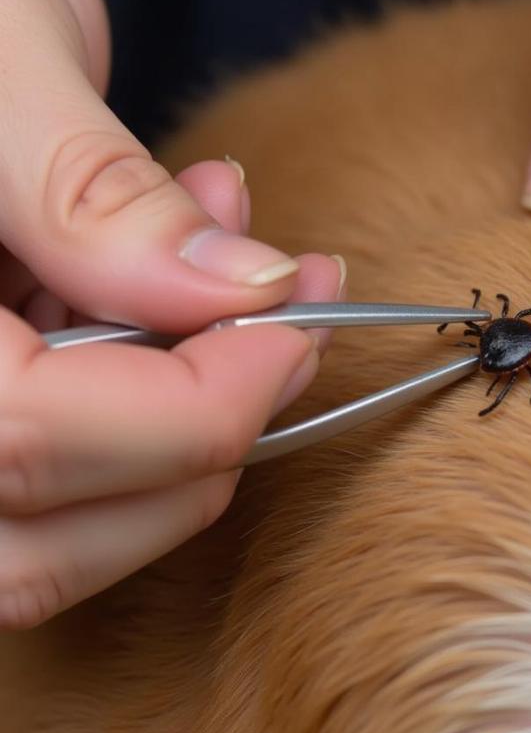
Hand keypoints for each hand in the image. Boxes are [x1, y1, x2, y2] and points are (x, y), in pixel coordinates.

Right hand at [0, 0, 344, 628]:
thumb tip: (247, 290)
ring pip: (58, 539)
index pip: (31, 439)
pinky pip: (64, 488)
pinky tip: (184, 314)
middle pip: (47, 536)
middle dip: (205, 441)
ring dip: (186, 436)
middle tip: (293, 326)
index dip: (199, 406)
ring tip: (238, 287)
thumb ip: (98, 193)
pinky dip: (150, 421)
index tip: (298, 324)